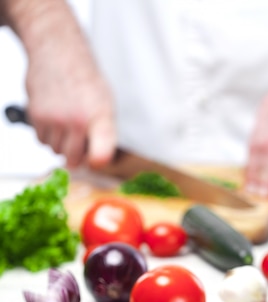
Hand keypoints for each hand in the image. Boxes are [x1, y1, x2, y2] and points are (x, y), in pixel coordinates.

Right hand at [5, 0, 115, 168]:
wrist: (58, 49)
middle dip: (75, 156)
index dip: (97, 162)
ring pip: (55, 151)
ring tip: (66, 124)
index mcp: (101, 117)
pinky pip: (41, 140)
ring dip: (59, 143)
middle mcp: (77, 120)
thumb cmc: (85, 78)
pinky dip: (46, 134)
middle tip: (79, 142)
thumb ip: (104, 133)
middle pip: (73, 160)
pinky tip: (53, 118)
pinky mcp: (36, 115)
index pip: (101, 154)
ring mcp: (55, 118)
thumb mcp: (106, 104)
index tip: (96, 161)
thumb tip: (97, 161)